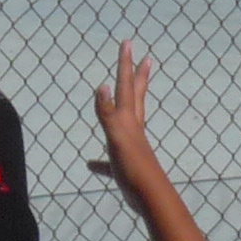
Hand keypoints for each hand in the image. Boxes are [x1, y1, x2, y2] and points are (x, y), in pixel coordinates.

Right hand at [86, 40, 162, 217]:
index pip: (125, 86)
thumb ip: (108, 113)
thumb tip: (101, 86)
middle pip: (135, 97)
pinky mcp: (125, 168)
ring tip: (121, 100)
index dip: (124, 65)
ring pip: (126, 124)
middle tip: (146, 59)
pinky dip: (101, 161)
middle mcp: (132, 130)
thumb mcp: (117, 137)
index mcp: (129, 120)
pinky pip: (110, 161)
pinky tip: (92, 164)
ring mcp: (130, 148)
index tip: (127, 42)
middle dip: (138, 77)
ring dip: (123, 110)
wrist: (149, 197)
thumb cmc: (133, 166)